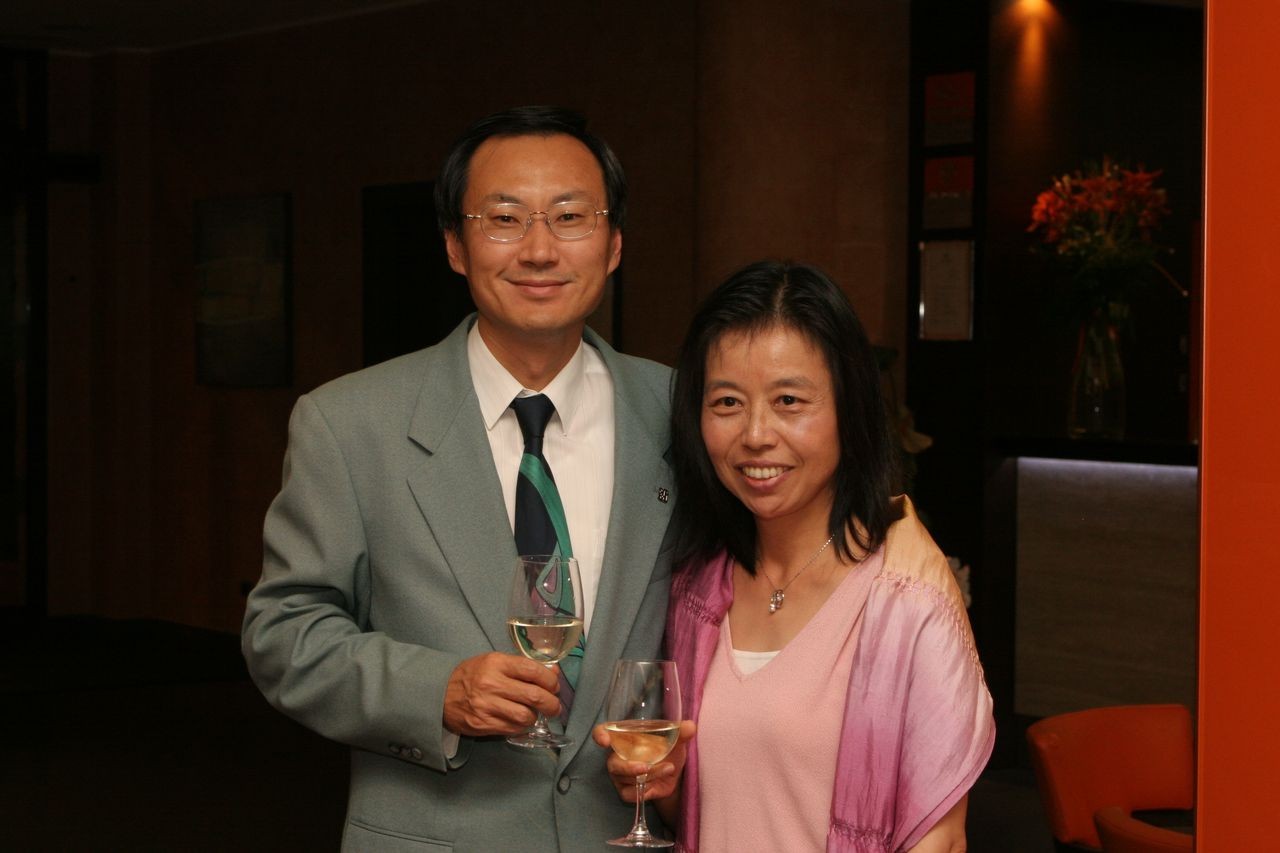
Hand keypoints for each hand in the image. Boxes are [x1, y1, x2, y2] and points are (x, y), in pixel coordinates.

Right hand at [443, 652, 560, 736]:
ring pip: (526, 716)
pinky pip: (513, 729)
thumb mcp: (495, 662)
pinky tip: (520, 721)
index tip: (555, 686)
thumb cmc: (472, 675)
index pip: (532, 670)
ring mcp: (486, 706)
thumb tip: (553, 673)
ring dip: (535, 717)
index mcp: (496, 663)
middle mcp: (491, 683)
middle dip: (551, 703)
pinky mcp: (482, 724)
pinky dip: (522, 727)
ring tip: (534, 714)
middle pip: (534, 696)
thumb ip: (523, 666)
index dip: (550, 680)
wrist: (440, 694)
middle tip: (555, 706)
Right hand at [592, 720, 696, 802]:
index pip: (603, 731)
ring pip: (627, 779)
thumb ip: (681, 732)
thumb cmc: (668, 749)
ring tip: (668, 768)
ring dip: (649, 776)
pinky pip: (631, 794)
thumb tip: (690, 726)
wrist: (672, 773)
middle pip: (613, 763)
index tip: (604, 740)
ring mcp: (620, 775)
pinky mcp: (626, 791)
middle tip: (646, 767)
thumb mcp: (676, 740)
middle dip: (628, 768)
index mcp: (624, 736)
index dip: (600, 735)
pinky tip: (659, 784)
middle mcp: (618, 755)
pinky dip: (647, 790)